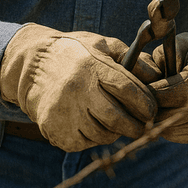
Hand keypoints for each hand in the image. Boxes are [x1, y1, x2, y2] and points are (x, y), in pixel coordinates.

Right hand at [0, 24, 159, 151]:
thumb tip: (155, 76)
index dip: (145, 104)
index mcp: (93, 67)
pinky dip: (95, 137)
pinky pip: (85, 143)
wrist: (32, 66)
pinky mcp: (56, 131)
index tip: (152, 109)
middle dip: (136, 125)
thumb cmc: (76, 53)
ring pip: (103, 135)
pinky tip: (93, 123)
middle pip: (118, 119)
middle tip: (142, 124)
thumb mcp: (103, 44)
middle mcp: (77, 90)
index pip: (128, 91)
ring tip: (115, 120)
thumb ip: (131, 58)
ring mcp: (65, 113)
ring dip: (115, 131)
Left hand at [149, 29, 187, 143]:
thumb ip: (159, 60)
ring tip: (151, 105)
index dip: (156, 94)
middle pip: (176, 115)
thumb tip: (138, 79)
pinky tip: (167, 112)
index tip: (140, 88)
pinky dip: (170, 126)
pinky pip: (182, 136)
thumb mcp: (180, 44)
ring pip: (175, 130)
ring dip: (159, 121)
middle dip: (152, 109)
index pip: (180, 93)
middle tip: (138, 101)